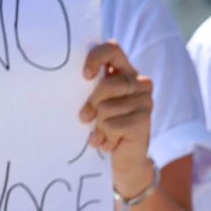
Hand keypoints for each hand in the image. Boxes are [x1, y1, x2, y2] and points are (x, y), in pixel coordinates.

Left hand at [80, 42, 154, 193]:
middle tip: (85, 117)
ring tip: (102, 135)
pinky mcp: (145, 121)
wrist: (125, 161)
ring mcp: (145, 101)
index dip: (96, 58)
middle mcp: (139, 83)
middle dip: (92, 103)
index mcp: (124, 72)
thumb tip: (65, 77)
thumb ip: (91, 87)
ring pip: (107, 107)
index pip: (112, 49)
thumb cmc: (104, 127)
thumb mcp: (95, 103)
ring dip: (99, 126)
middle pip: (108, 84)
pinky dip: (105, 138)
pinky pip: (113, 125)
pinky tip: (109, 143)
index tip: (85, 76)